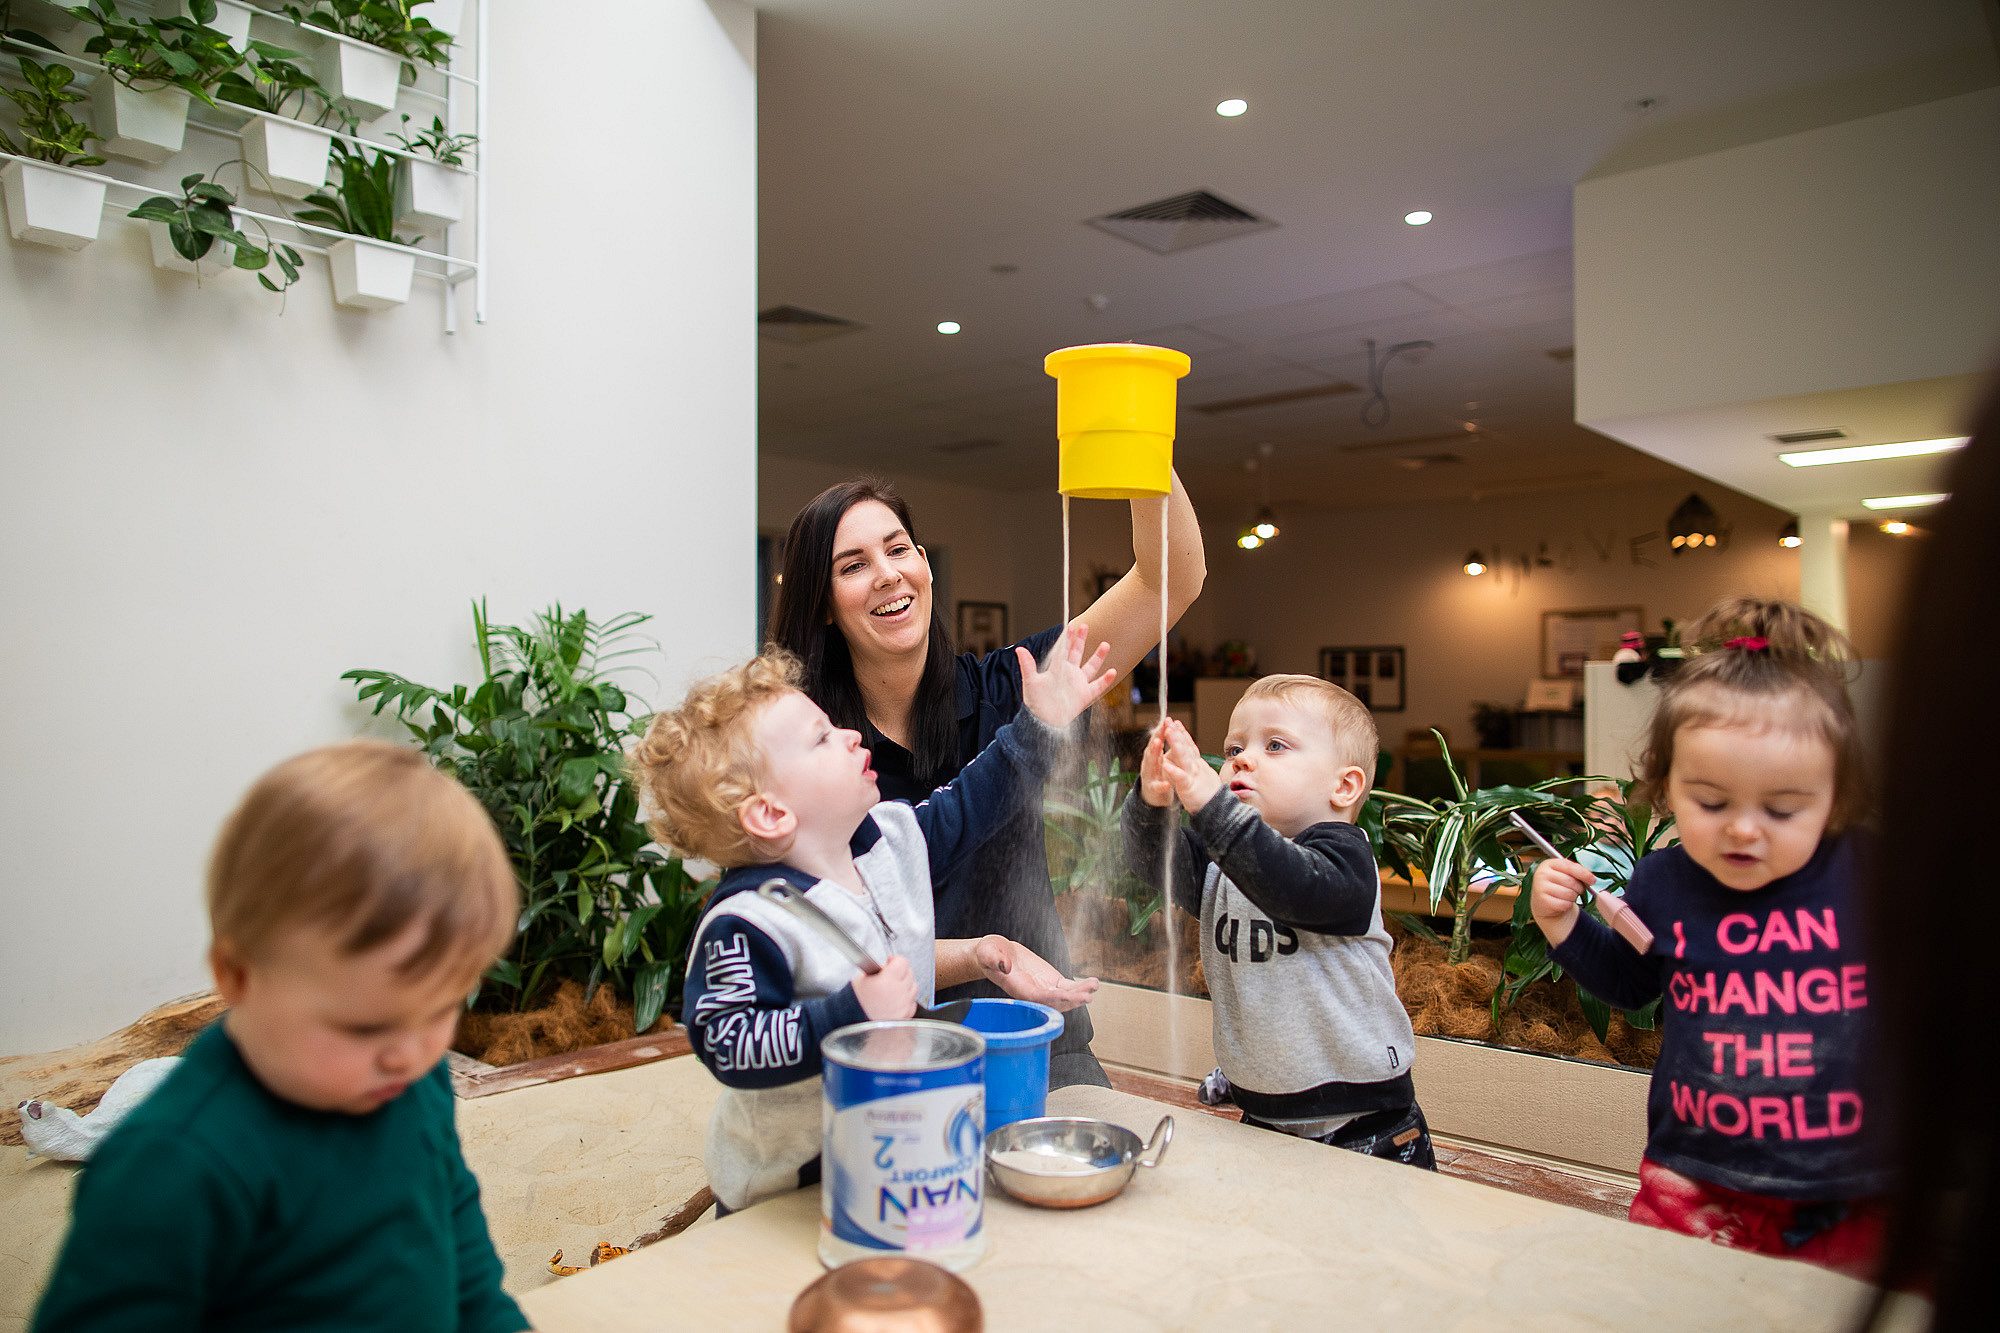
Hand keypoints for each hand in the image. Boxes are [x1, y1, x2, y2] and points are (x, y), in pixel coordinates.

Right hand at [852, 954, 917, 1020]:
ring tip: (892, 989)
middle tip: (890, 976)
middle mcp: (898, 993)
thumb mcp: (863, 978)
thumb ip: (879, 969)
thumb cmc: (855, 1001)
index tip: (890, 962)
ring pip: (914, 988)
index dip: (895, 960)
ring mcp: (903, 1006)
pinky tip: (895, 1001)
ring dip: (905, 985)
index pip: (902, 962)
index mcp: (887, 980)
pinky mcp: (905, 1016)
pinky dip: (906, 1000)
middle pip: (910, 974)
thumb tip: (890, 964)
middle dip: (901, 972)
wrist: (852, 1023)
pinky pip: (912, 1003)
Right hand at [973, 935, 1099, 1012]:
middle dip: (1072, 1000)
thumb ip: (993, 959)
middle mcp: (1033, 993)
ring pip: (1065, 996)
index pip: (1038, 997)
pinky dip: (1080, 987)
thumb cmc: (989, 953)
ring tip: (1094, 985)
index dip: (1054, 998)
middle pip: (1055, 1002)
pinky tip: (1093, 984)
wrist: (996, 952)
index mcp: (1018, 988)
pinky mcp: (1051, 981)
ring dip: (1080, 993)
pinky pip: (1067, 987)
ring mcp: (1043, 988)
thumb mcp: (987, 952)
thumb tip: (1004, 965)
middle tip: (1087, 995)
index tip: (1068, 995)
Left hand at [1018, 623, 1115, 728]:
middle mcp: (1069, 674)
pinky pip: (1098, 686)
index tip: (1072, 625)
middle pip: (1077, 653)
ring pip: (1091, 667)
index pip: (1064, 650)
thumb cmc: (1035, 702)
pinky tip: (1112, 671)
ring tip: (1105, 644)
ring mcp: (1078, 684)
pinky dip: (1106, 680)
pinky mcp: (1085, 695)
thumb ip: (1027, 665)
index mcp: (1057, 669)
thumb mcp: (1031, 682)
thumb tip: (1019, 649)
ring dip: (1098, 656)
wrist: (1043, 721)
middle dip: (1081, 640)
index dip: (1068, 638)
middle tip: (1085, 625)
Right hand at [1137, 722, 1173, 806]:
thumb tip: (1164, 726)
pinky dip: (1161, 785)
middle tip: (1159, 734)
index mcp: (1153, 756)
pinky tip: (1166, 784)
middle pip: (1150, 751)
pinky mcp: (1152, 789)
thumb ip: (1160, 745)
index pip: (1156, 741)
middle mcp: (1148, 764)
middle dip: (1154, 742)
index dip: (1160, 732)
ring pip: (1149, 766)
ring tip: (1158, 748)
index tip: (1165, 722)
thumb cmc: (1157, 774)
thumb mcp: (1159, 758)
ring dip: (1153, 756)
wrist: (1153, 796)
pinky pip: (1156, 787)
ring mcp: (1149, 776)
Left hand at [1158, 718, 1221, 812]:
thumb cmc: (1207, 795)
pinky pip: (1181, 778)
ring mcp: (1193, 776)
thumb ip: (1194, 765)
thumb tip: (1187, 757)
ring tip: (1169, 732)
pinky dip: (1174, 771)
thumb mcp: (1201, 776)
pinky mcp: (1189, 788)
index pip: (1189, 746)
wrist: (1218, 811)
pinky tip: (1165, 763)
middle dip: (1177, 734)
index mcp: (1197, 765)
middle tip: (1169, 721)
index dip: (1182, 734)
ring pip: (1184, 758)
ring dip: (1176, 745)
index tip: (1176, 722)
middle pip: (1186, 748)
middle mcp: (1196, 767)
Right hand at [1529, 857, 1595, 945]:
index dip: (1584, 874)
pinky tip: (1562, 903)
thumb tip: (1591, 878)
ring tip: (1566, 896)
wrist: (1544, 903)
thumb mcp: (1565, 874)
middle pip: (1571, 881)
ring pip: (1569, 894)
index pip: (1570, 866)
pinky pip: (1565, 904)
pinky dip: (1567, 905)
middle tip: (1575, 890)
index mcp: (1548, 864)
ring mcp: (1540, 887)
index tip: (1593, 880)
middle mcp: (1542, 874)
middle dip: (1578, 888)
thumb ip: (1577, 871)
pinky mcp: (1543, 901)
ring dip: (1573, 897)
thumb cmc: (1558, 886)